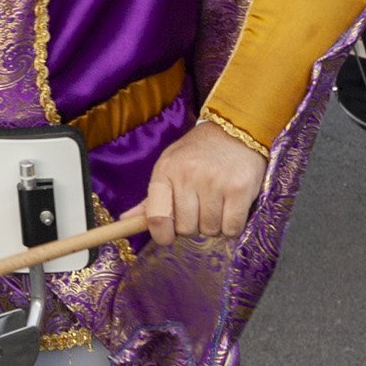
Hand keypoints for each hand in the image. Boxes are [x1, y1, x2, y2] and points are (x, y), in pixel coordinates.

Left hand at [143, 121, 268, 246]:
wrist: (234, 130)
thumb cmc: (197, 154)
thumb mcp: (170, 167)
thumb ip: (151, 199)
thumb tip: (126, 221)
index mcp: (166, 171)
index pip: (156, 217)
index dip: (162, 235)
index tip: (169, 235)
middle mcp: (188, 176)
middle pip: (186, 229)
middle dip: (193, 225)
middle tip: (200, 208)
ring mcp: (215, 182)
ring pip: (210, 230)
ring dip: (214, 225)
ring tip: (217, 203)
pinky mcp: (240, 190)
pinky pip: (232, 229)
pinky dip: (232, 226)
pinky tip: (231, 208)